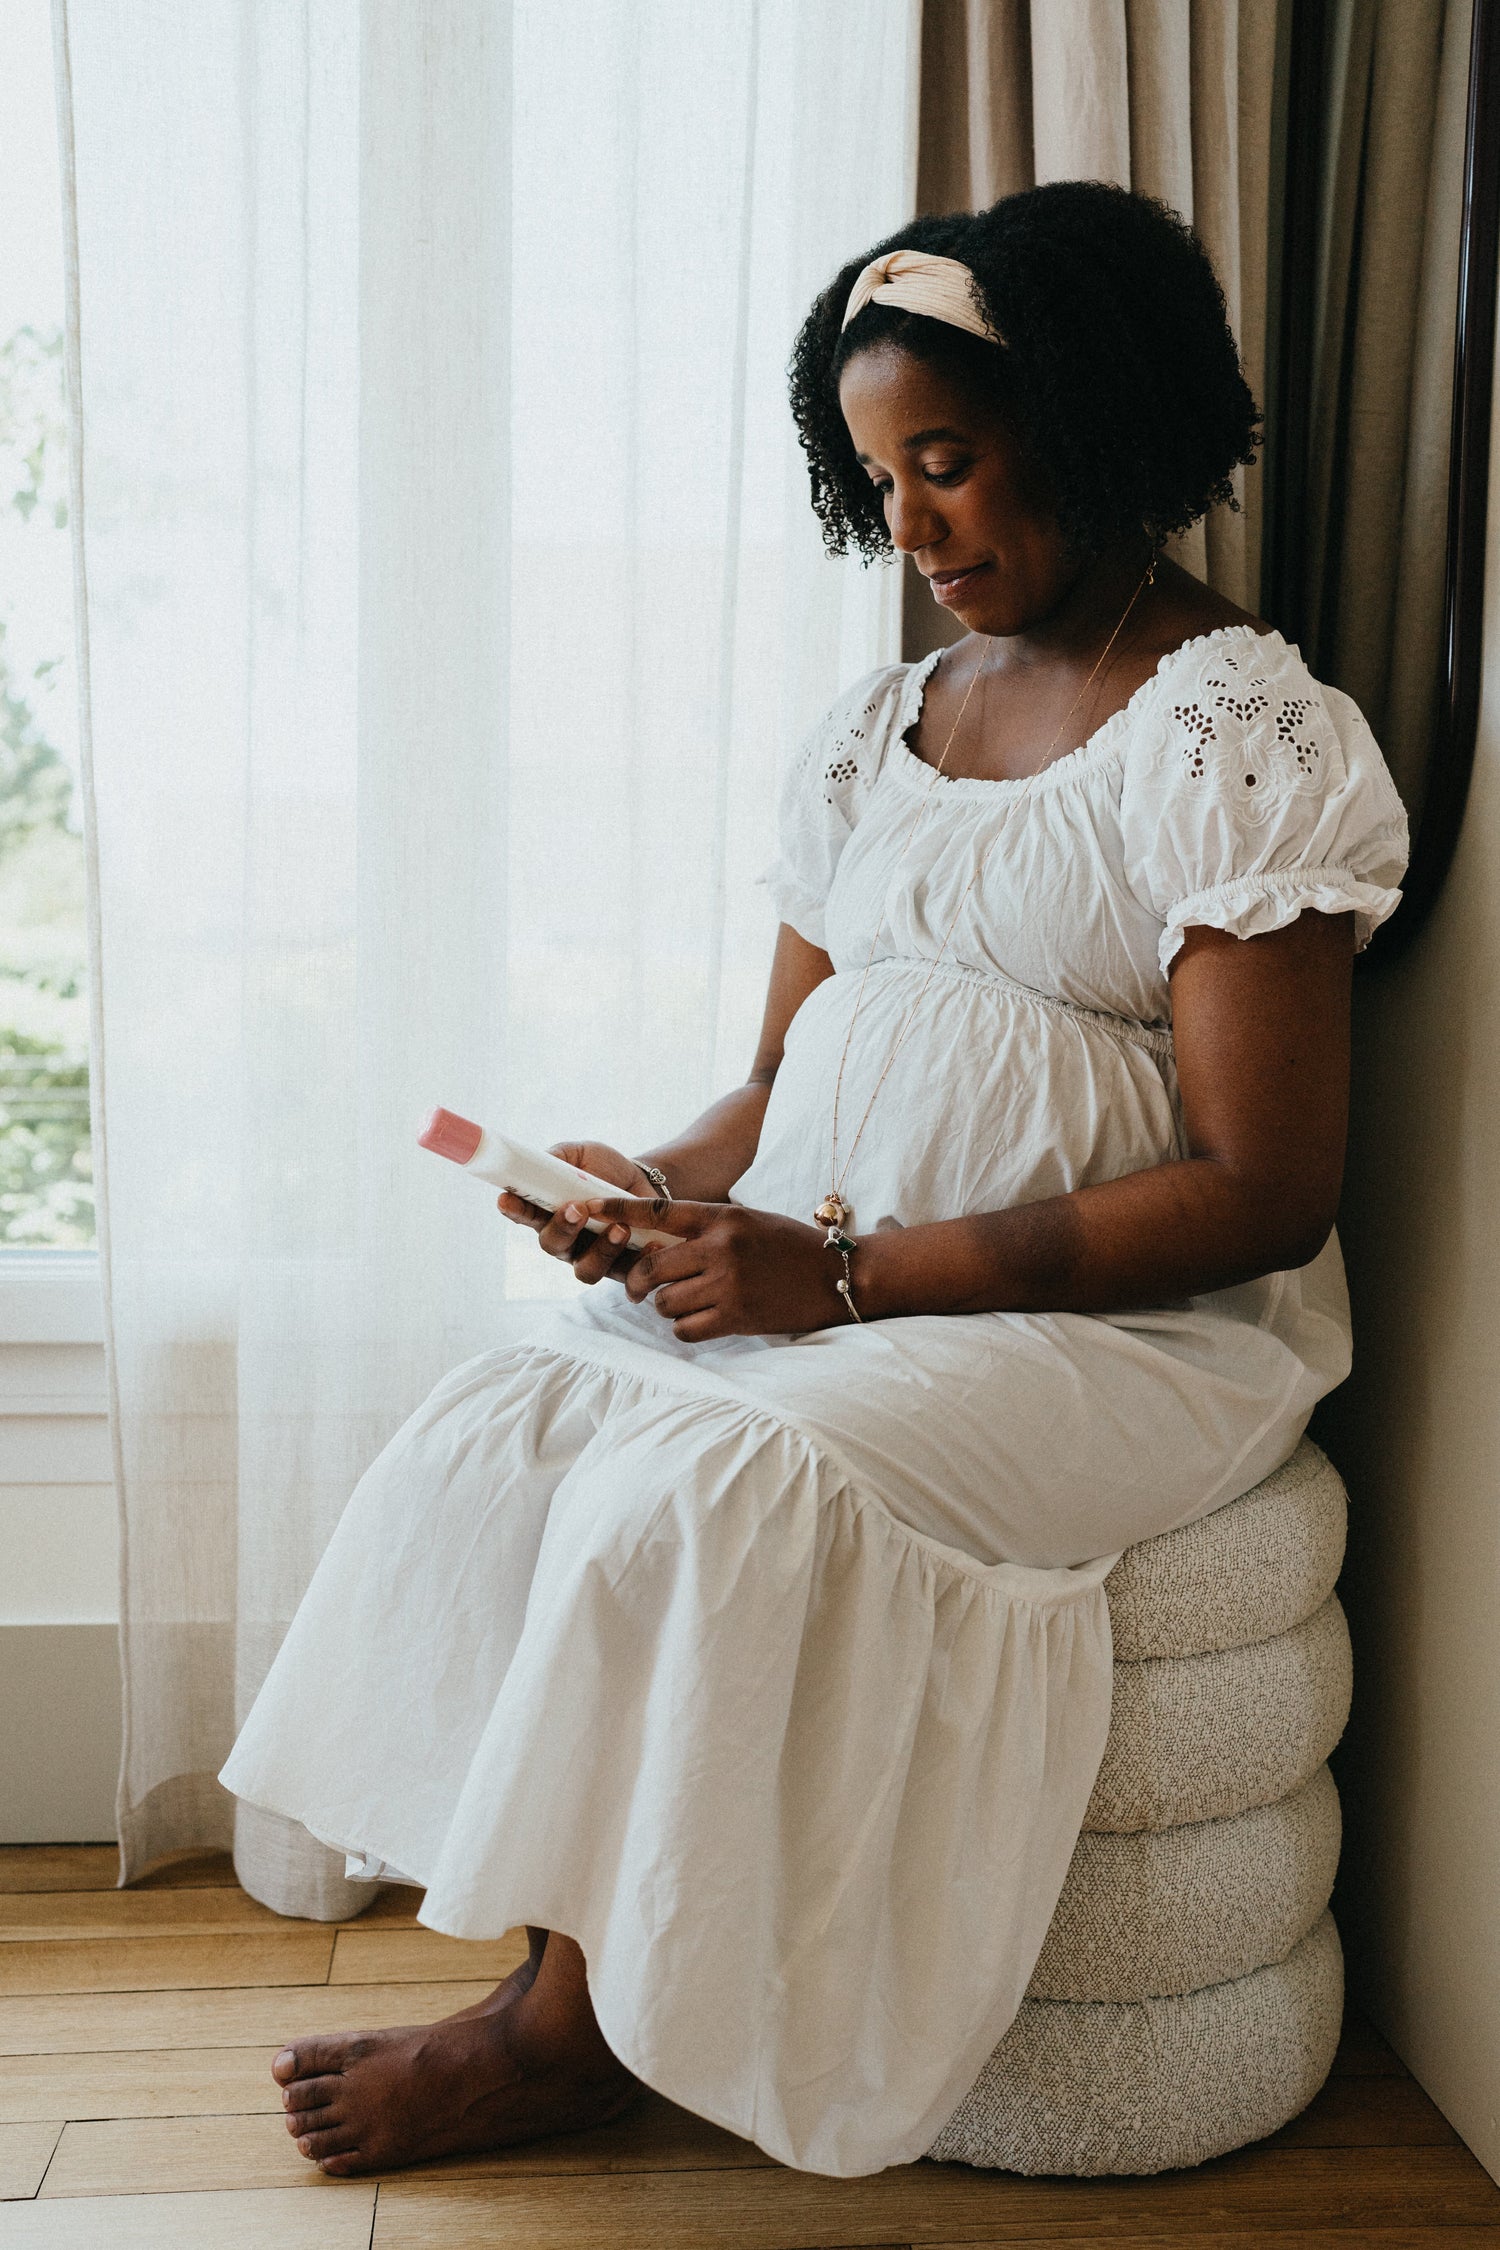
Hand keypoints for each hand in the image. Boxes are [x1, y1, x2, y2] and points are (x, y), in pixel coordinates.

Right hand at [496, 1142, 653, 1286]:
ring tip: (621, 1227)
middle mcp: (566, 1241)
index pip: (524, 1213)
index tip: (507, 1199)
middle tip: (577, 1209)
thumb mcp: (581, 1155)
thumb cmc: (604, 1169)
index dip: (514, 1209)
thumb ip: (558, 1158)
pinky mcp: (623, 1269)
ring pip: (586, 1269)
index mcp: (548, 1212)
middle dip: (562, 1229)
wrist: (645, 1183)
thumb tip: (541, 1162)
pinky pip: (627, 1275)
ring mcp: (592, 1258)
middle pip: (552, 1245)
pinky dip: (639, 1260)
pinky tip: (652, 1245)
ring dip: (601, 1249)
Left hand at [582, 1196, 847, 1339]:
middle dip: (638, 1282)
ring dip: (666, 1307)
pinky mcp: (737, 1316)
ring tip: (685, 1304)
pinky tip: (701, 1321)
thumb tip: (654, 1247)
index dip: (616, 1211)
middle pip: (650, 1267)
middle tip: (639, 1290)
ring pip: (664, 1301)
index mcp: (721, 1218)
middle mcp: (720, 1248)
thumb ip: (705, 1230)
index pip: (656, 1211)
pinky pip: (685, 1329)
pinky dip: (685, 1328)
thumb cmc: (789, 1248)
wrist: (837, 1277)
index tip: (585, 1211)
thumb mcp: (747, 1222)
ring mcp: (728, 1283)